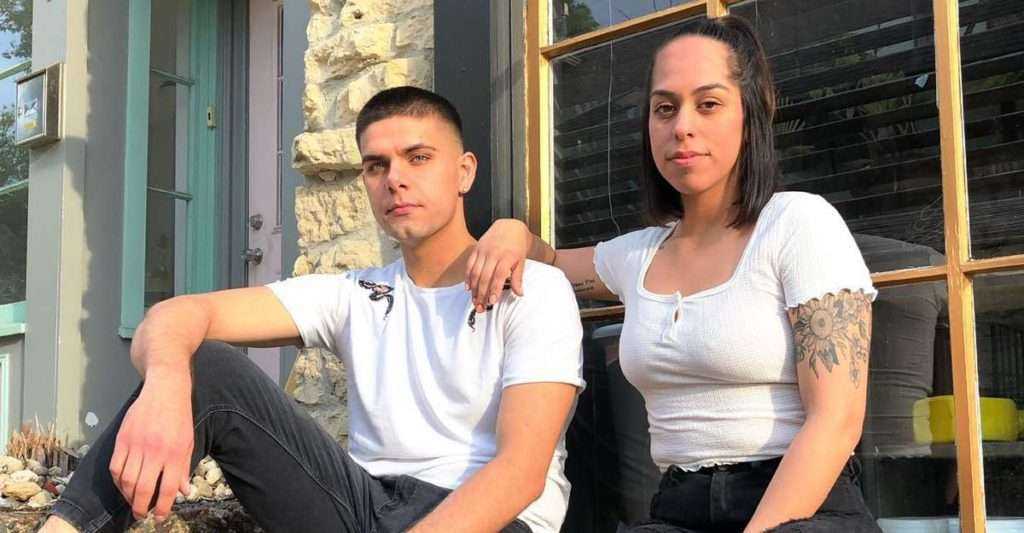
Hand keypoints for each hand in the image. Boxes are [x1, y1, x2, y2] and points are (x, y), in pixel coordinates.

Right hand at [109, 368, 193, 521]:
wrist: (165, 389)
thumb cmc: (179, 417)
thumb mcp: (188, 442)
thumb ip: (183, 468)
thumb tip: (183, 492)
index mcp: (174, 453)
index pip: (168, 488)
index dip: (163, 507)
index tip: (160, 516)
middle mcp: (155, 451)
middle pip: (143, 488)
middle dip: (141, 507)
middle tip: (141, 515)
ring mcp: (136, 444)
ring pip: (126, 480)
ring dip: (127, 496)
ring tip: (133, 501)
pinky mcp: (122, 438)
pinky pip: (115, 467)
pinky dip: (117, 480)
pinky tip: (123, 485)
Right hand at [466, 219, 532, 311]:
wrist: (509, 227)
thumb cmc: (517, 246)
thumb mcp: (521, 261)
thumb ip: (518, 278)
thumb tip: (519, 294)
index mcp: (506, 256)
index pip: (499, 275)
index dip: (494, 289)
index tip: (492, 301)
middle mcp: (493, 253)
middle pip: (485, 277)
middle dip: (482, 294)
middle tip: (481, 307)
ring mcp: (483, 251)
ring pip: (475, 272)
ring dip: (474, 288)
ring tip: (474, 301)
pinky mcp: (476, 249)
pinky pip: (469, 265)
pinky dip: (468, 277)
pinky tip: (468, 288)